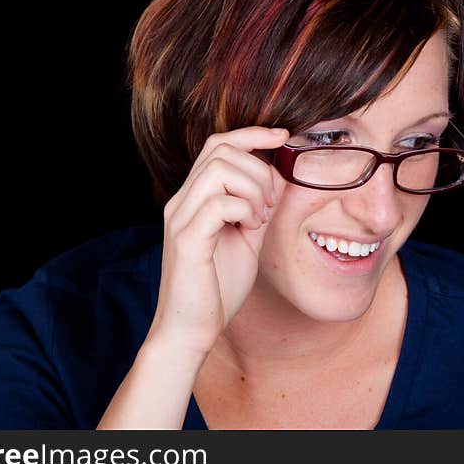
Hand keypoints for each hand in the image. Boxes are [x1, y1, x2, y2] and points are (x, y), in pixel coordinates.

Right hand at [146, 126, 289, 357]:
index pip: (218, 144)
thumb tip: (279, 176)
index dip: (253, 133)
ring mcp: (181, 217)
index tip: (283, 137)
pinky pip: (220, 202)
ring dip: (253, 189)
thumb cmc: (218, 287)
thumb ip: (259, 206)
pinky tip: (250, 229)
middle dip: (259, 169)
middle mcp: (182, 201)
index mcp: (194, 198)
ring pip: (220, 168)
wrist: (191, 330)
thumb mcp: (247, 237)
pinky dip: (245, 209)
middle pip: (221, 149)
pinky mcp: (186, 239)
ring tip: (259, 218)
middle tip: (269, 205)